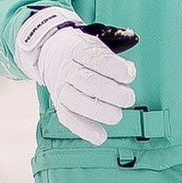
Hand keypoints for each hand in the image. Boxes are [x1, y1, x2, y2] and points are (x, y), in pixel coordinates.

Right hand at [14, 7, 138, 143]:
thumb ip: (111, 61)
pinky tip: (99, 136)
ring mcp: (59, 86)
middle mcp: (65, 68)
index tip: (129, 75)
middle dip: (110, 92)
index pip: (94, 58)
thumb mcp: (94, 46)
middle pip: (85, 81)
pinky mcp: (58, 103)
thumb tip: (128, 74)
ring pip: (75, 101)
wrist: (51, 54)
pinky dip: (84, 129)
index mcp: (76, 49)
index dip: (113, 68)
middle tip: (128, 98)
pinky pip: (68, 118)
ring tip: (117, 116)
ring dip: (98, 111)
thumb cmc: (80, 53)